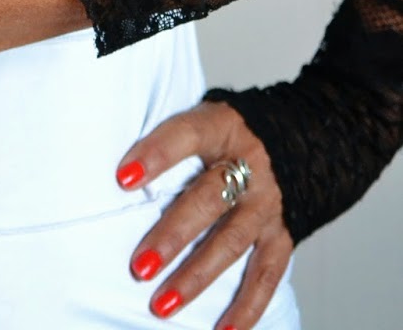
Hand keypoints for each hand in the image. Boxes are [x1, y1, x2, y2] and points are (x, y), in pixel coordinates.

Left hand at [116, 99, 290, 328]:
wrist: (303, 142)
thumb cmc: (230, 134)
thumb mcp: (207, 118)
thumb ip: (175, 139)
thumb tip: (122, 170)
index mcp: (222, 127)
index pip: (186, 135)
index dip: (155, 155)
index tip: (123, 178)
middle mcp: (249, 166)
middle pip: (208, 200)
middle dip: (172, 235)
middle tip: (140, 266)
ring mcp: (267, 204)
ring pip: (231, 243)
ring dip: (195, 278)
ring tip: (161, 305)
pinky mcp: (283, 236)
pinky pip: (266, 275)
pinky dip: (246, 307)